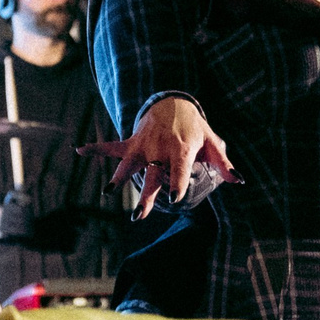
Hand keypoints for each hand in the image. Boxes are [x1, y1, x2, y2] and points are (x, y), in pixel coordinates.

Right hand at [80, 95, 238, 219]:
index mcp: (181, 150)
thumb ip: (223, 164)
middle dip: (146, 196)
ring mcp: (143, 146)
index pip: (179, 170)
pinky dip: (95, 148)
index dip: (177, 184)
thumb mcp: (212, 143)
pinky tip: (79, 150)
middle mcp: (160, 149)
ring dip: (118, 179)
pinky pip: (111, 147)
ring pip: (129, 165)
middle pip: (152, 176)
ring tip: (108, 192)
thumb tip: (239, 181)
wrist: (174, 102)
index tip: (173, 199)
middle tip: (139, 216)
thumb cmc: (196, 128)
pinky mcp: (131, 143)